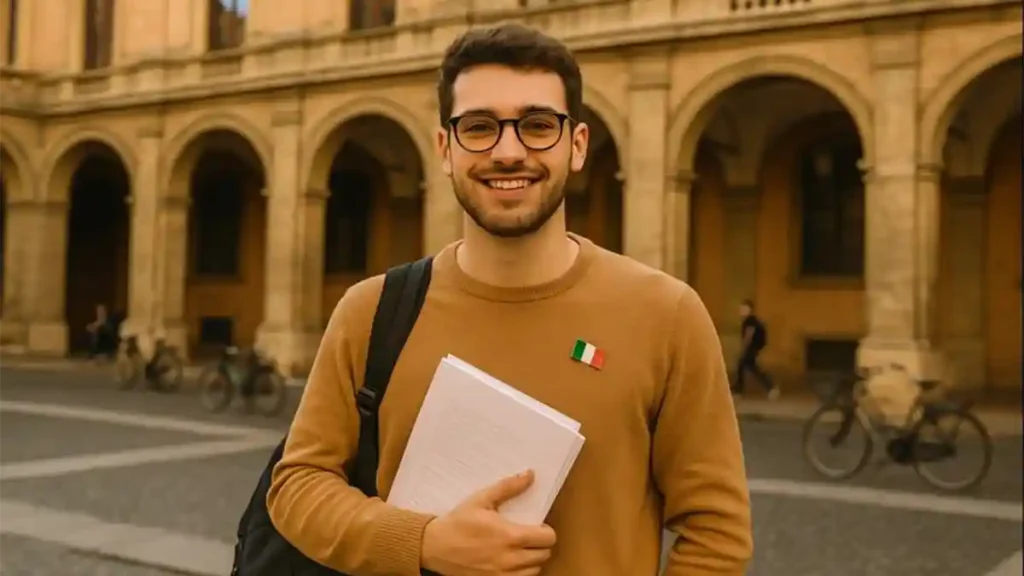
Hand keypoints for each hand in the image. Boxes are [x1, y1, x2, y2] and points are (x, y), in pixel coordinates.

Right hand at [421, 470, 556, 575]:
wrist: (435, 547)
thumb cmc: (458, 522)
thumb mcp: (481, 499)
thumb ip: (508, 487)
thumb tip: (530, 475)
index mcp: (511, 536)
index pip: (548, 538)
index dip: (546, 531)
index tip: (537, 526)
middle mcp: (510, 559)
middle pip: (544, 555)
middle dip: (541, 545)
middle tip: (529, 536)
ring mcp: (503, 574)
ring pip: (535, 570)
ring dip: (532, 559)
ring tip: (520, 549)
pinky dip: (521, 572)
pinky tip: (511, 562)